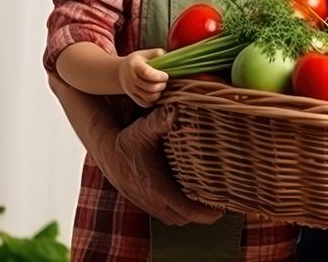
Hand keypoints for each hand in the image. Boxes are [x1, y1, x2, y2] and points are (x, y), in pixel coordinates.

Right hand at [95, 106, 224, 225]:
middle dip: (201, 215)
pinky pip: (166, 214)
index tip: (221, 211)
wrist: (106, 153)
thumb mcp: (143, 129)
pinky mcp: (144, 202)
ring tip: (208, 202)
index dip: (204, 213)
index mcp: (156, 187)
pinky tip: (189, 197)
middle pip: (183, 218)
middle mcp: (152, 200)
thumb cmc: (127, 141)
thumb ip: (161, 120)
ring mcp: (147, 203)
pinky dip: (179, 211)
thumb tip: (176, 110)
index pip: (184, 209)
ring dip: (189, 214)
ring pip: (174, 218)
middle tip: (219, 204)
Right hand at [118, 48, 168, 107]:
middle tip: (164, 81)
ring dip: (158, 93)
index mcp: (135, 65)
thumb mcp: (146, 53)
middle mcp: (131, 78)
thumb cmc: (138, 61)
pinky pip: (145, 104)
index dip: (159, 76)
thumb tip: (169, 59)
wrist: (121, 72)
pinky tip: (155, 93)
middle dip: (162, 85)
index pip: (147, 73)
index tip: (166, 75)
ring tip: (160, 86)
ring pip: (149, 97)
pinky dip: (153, 100)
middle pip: (150, 88)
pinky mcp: (132, 97)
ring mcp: (131, 89)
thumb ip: (157, 53)